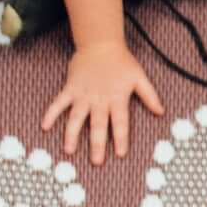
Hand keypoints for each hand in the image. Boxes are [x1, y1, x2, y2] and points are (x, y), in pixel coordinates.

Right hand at [43, 39, 165, 164]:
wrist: (100, 43)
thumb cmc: (121, 62)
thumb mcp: (139, 77)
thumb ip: (150, 96)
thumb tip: (161, 112)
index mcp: (117, 98)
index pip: (120, 123)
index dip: (120, 138)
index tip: (119, 154)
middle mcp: (99, 100)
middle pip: (98, 125)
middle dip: (97, 144)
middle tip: (96, 162)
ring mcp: (83, 95)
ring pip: (77, 118)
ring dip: (72, 134)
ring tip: (69, 151)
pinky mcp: (70, 89)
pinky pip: (59, 103)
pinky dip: (51, 114)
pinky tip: (45, 127)